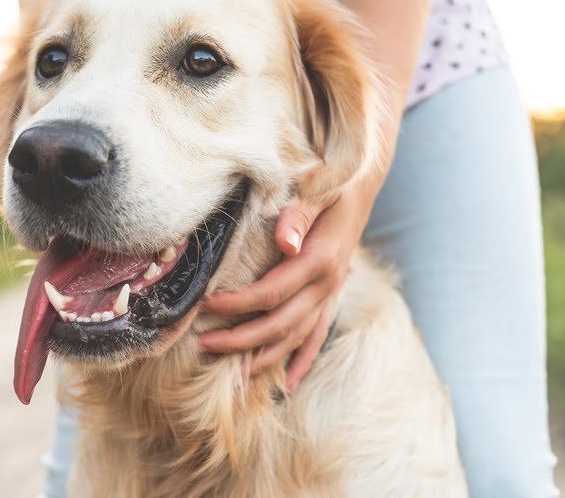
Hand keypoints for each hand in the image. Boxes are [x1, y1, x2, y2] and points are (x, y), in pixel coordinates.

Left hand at [197, 184, 376, 392]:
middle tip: (203, 344)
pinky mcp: (330, 296)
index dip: (238, 304)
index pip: (272, 292)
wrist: (361, 185)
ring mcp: (330, 294)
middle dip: (241, 338)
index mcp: (320, 259)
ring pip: (297, 336)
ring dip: (264, 355)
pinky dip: (302, 360)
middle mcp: (327, 284)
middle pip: (281, 324)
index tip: (206, 306)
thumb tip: (284, 242)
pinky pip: (316, 334)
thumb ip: (297, 215)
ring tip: (232, 372)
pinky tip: (287, 381)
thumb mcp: (316, 189)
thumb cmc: (331, 183)